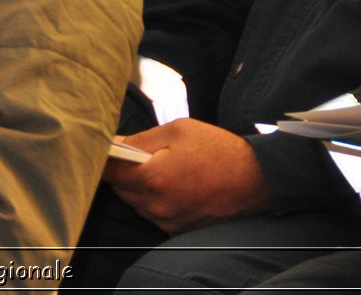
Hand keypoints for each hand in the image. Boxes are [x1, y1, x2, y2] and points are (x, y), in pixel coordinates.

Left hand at [104, 118, 269, 233]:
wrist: (257, 178)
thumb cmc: (217, 149)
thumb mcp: (177, 130)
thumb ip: (140, 140)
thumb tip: (113, 144)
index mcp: (153, 178)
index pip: (109, 172)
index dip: (104, 158)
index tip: (106, 148)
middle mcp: (157, 205)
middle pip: (119, 188)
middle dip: (123, 171)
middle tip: (139, 154)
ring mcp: (167, 221)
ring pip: (135, 202)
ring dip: (138, 186)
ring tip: (160, 168)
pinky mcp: (178, 229)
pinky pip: (152, 213)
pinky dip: (153, 199)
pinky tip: (171, 184)